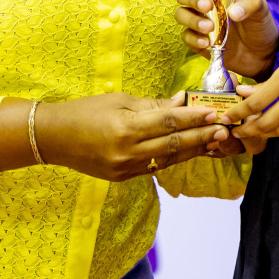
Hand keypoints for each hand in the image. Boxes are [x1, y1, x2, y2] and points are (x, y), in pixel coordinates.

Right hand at [33, 94, 231, 181]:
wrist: (55, 138)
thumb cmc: (86, 111)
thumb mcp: (118, 101)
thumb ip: (152, 105)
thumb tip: (181, 102)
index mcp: (125, 128)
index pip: (168, 122)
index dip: (193, 117)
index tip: (214, 112)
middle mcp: (127, 152)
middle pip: (173, 144)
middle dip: (201, 136)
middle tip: (223, 129)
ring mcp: (125, 168)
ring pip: (168, 160)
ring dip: (193, 150)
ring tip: (214, 141)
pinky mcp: (123, 178)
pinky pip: (155, 167)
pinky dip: (174, 158)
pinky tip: (190, 151)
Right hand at [174, 0, 278, 77]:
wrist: (263, 56)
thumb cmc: (260, 26)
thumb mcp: (261, 10)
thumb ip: (250, 4)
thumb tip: (233, 12)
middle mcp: (204, 6)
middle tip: (207, 7)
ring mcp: (200, 24)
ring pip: (181, 15)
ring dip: (192, 19)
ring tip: (210, 28)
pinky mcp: (199, 42)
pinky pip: (187, 38)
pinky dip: (194, 39)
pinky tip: (207, 43)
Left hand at [221, 20, 278, 137]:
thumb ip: (273, 81)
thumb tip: (247, 93)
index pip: (255, 103)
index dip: (237, 114)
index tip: (226, 117)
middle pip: (267, 123)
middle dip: (248, 130)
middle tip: (235, 131)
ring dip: (265, 134)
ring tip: (252, 133)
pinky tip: (277, 128)